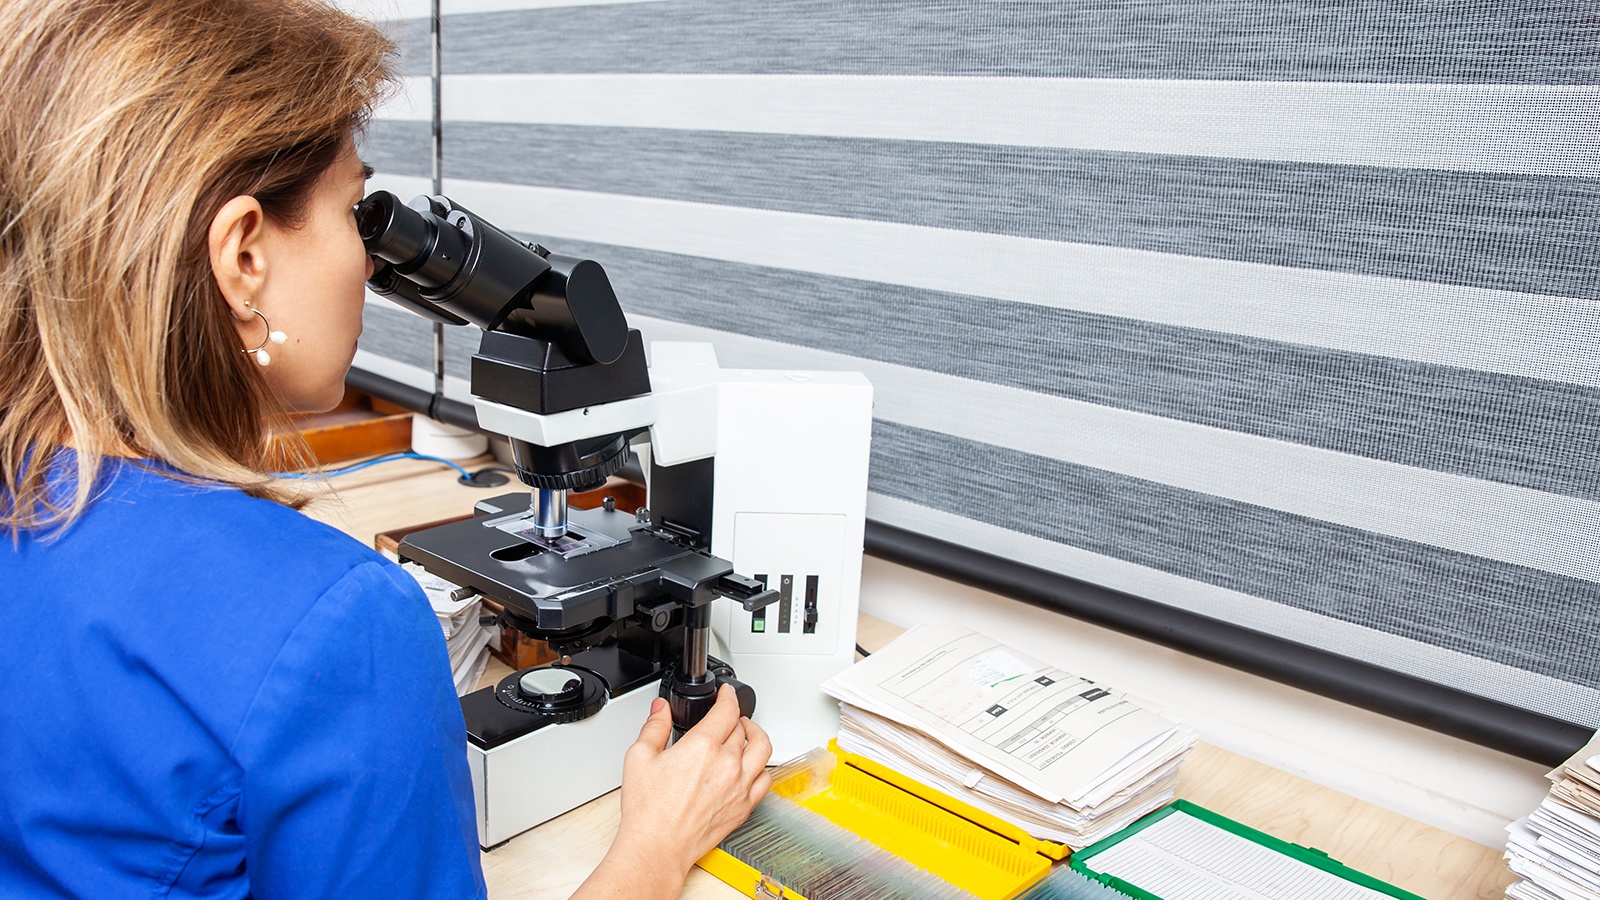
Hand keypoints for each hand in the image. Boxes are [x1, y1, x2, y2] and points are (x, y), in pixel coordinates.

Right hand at [570, 685, 771, 899]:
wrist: (657, 847)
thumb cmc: (648, 810)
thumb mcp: (639, 757)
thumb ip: (654, 727)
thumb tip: (660, 709)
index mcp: (703, 746)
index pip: (727, 710)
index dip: (728, 697)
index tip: (726, 694)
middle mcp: (727, 764)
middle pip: (742, 729)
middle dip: (735, 718)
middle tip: (727, 717)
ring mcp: (739, 786)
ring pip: (762, 750)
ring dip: (756, 736)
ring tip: (748, 733)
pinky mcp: (743, 807)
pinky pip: (764, 780)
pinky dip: (762, 767)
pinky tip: (753, 766)